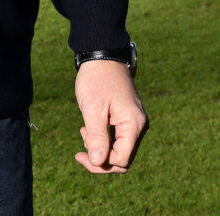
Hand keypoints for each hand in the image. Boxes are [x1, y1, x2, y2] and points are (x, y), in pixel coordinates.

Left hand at [74, 59, 147, 173]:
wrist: (102, 56)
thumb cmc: (96, 80)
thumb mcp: (93, 109)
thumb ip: (97, 137)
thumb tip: (98, 163)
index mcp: (133, 124)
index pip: (122, 159)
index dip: (101, 163)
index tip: (80, 154)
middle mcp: (139, 125)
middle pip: (123, 158)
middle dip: (101, 160)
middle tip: (80, 153)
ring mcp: (135, 122)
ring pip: (121, 150)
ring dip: (101, 150)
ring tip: (84, 133)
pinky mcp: (128, 118)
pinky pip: (119, 139)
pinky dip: (104, 140)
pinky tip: (89, 130)